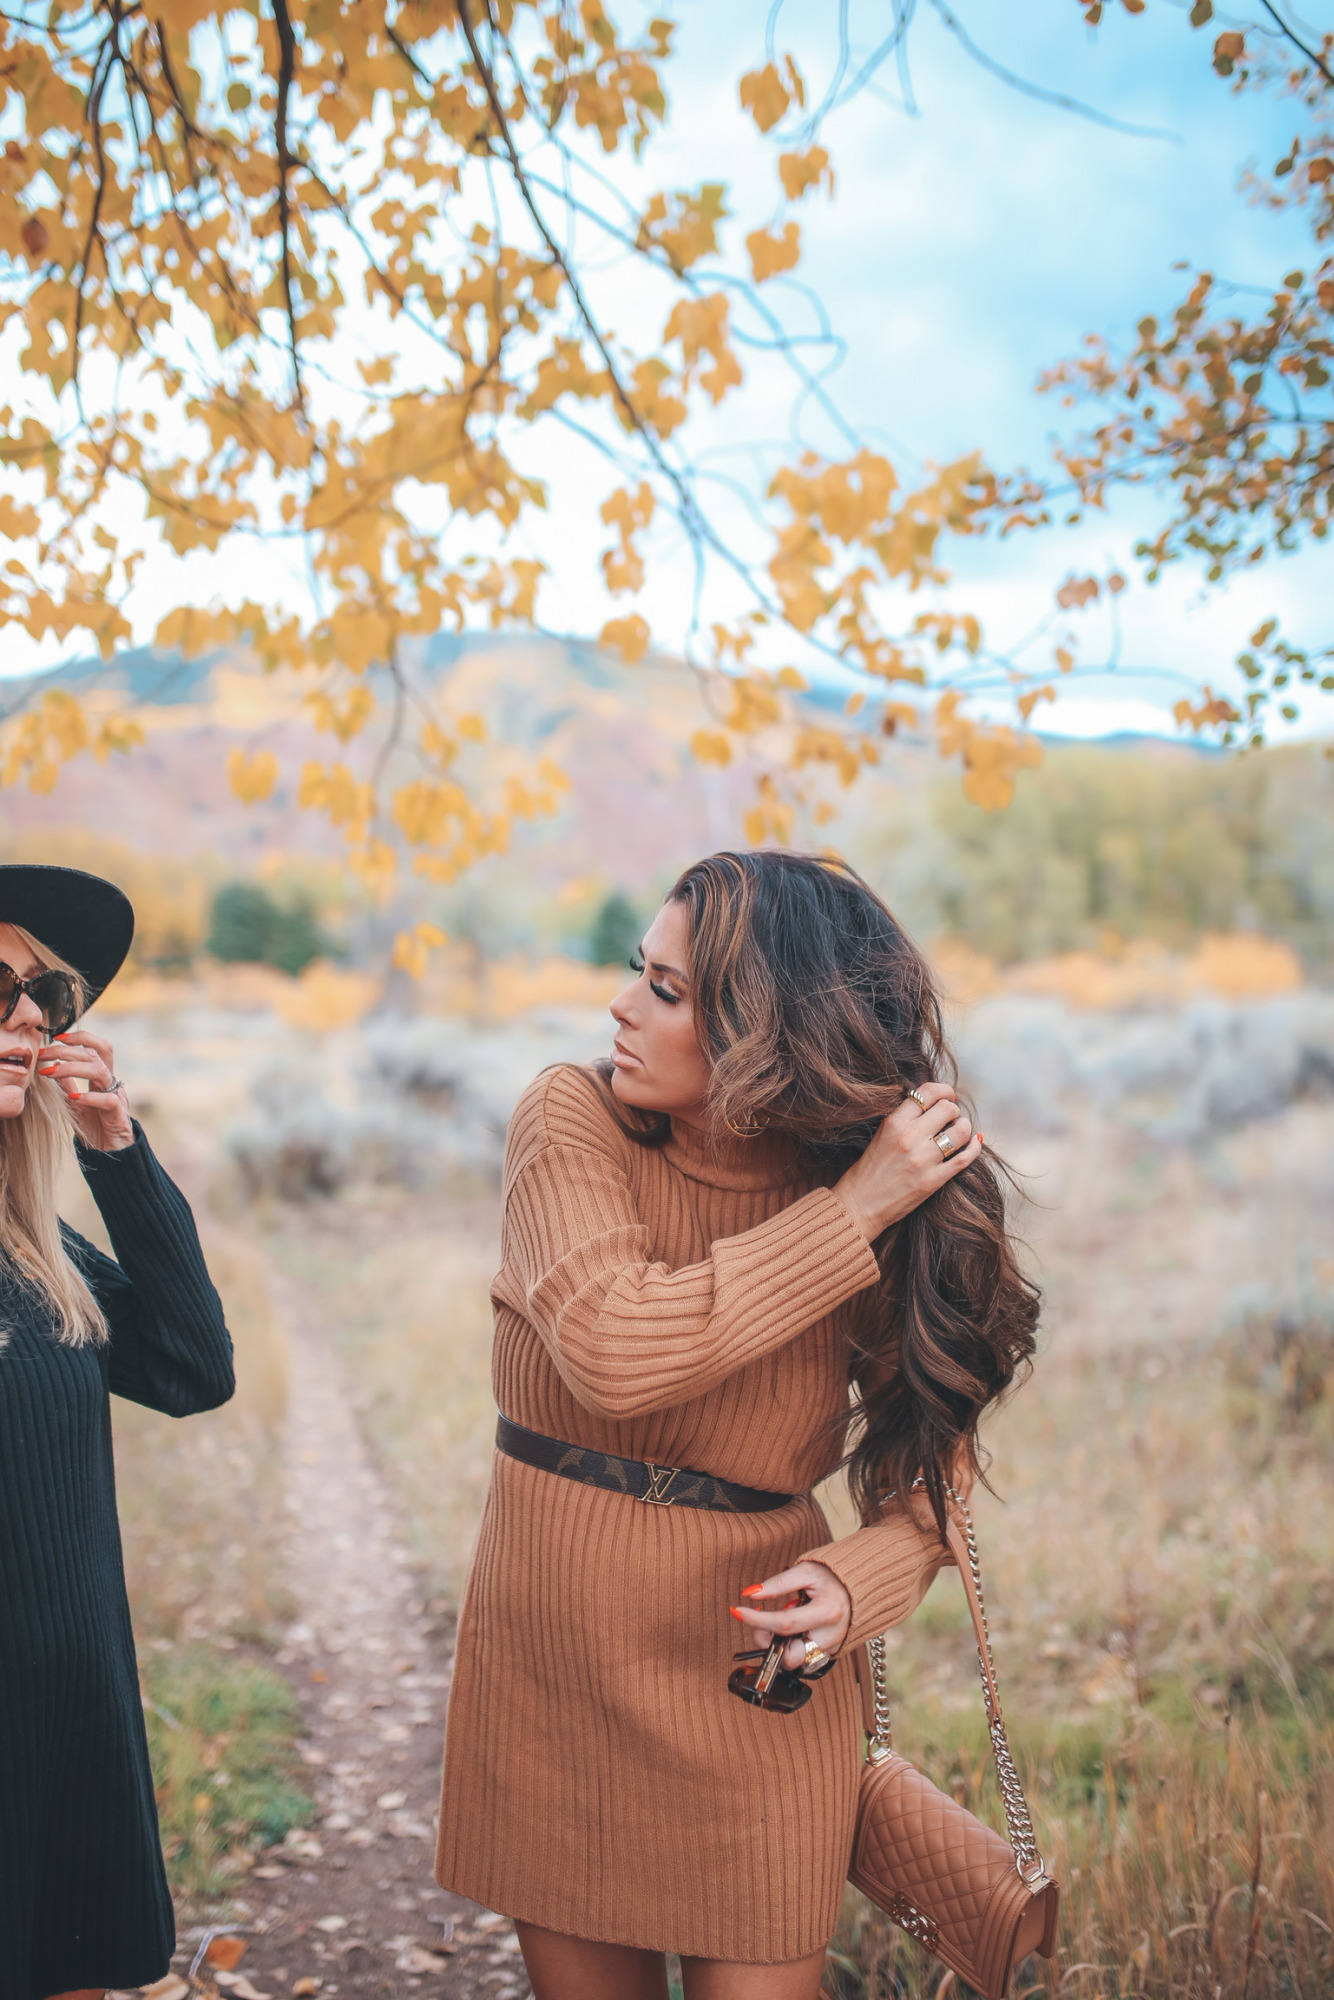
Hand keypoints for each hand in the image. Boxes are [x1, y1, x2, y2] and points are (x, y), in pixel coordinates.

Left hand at [36, 1028, 134, 1151]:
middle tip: (44, 1054)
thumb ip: (68, 1085)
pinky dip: (89, 1097)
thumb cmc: (95, 1126)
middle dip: (67, 1051)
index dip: (81, 1038)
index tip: (57, 1038)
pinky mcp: (118, 1114)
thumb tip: (52, 1066)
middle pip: (95, 1054)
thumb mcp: (76, 1103)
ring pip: (100, 1071)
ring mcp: (117, 1097)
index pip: (97, 1047)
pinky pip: (108, 1100)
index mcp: (103, 1077)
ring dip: (73, 1068)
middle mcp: (112, 1083)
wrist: (111, 1153)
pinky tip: (73, 1098)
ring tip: (51, 1072)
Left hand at [730, 1560, 851, 1671]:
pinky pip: (801, 1658)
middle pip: (789, 1656)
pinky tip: (791, 1629)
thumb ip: (778, 1583)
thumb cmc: (833, 1577)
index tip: (738, 1610)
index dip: (757, 1620)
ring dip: (778, 1644)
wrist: (857, 1588)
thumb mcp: (806, 1571)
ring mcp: (829, 1649)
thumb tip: (751, 1594)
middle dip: (768, 1642)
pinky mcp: (827, 1654)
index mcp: (827, 1612)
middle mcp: (829, 1637)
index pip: (784, 1624)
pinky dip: (789, 1646)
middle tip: (763, 1622)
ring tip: (781, 1619)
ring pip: (793, 1661)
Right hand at [834, 1080, 982, 1241]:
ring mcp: (923, 1160)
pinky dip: (974, 1147)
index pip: (928, 1092)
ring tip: (959, 1131)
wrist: (860, 1204)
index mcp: (894, 1123)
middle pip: (948, 1109)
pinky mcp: (933, 1180)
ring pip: (961, 1131)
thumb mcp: (881, 1134)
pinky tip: (974, 1143)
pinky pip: (965, 1158)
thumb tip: (934, 1105)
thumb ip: (905, 1119)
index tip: (948, 1096)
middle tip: (951, 1117)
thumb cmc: (869, 1169)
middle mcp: (910, 1138)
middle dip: (953, 1110)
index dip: (944, 1090)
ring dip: (964, 1127)